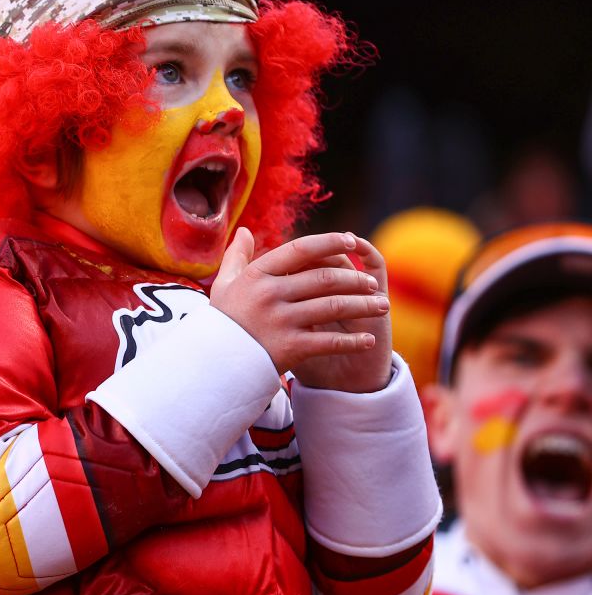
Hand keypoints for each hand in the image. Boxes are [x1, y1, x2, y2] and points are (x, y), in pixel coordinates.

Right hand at [210, 228, 389, 387]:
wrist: (211, 364)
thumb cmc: (222, 321)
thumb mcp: (225, 284)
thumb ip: (236, 256)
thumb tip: (243, 230)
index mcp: (258, 275)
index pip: (301, 249)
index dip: (330, 242)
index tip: (352, 241)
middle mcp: (270, 295)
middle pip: (325, 278)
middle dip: (355, 279)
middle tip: (372, 283)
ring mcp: (281, 321)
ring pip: (334, 306)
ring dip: (363, 306)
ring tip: (382, 305)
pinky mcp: (290, 348)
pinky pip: (330, 341)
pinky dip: (353, 341)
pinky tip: (368, 339)